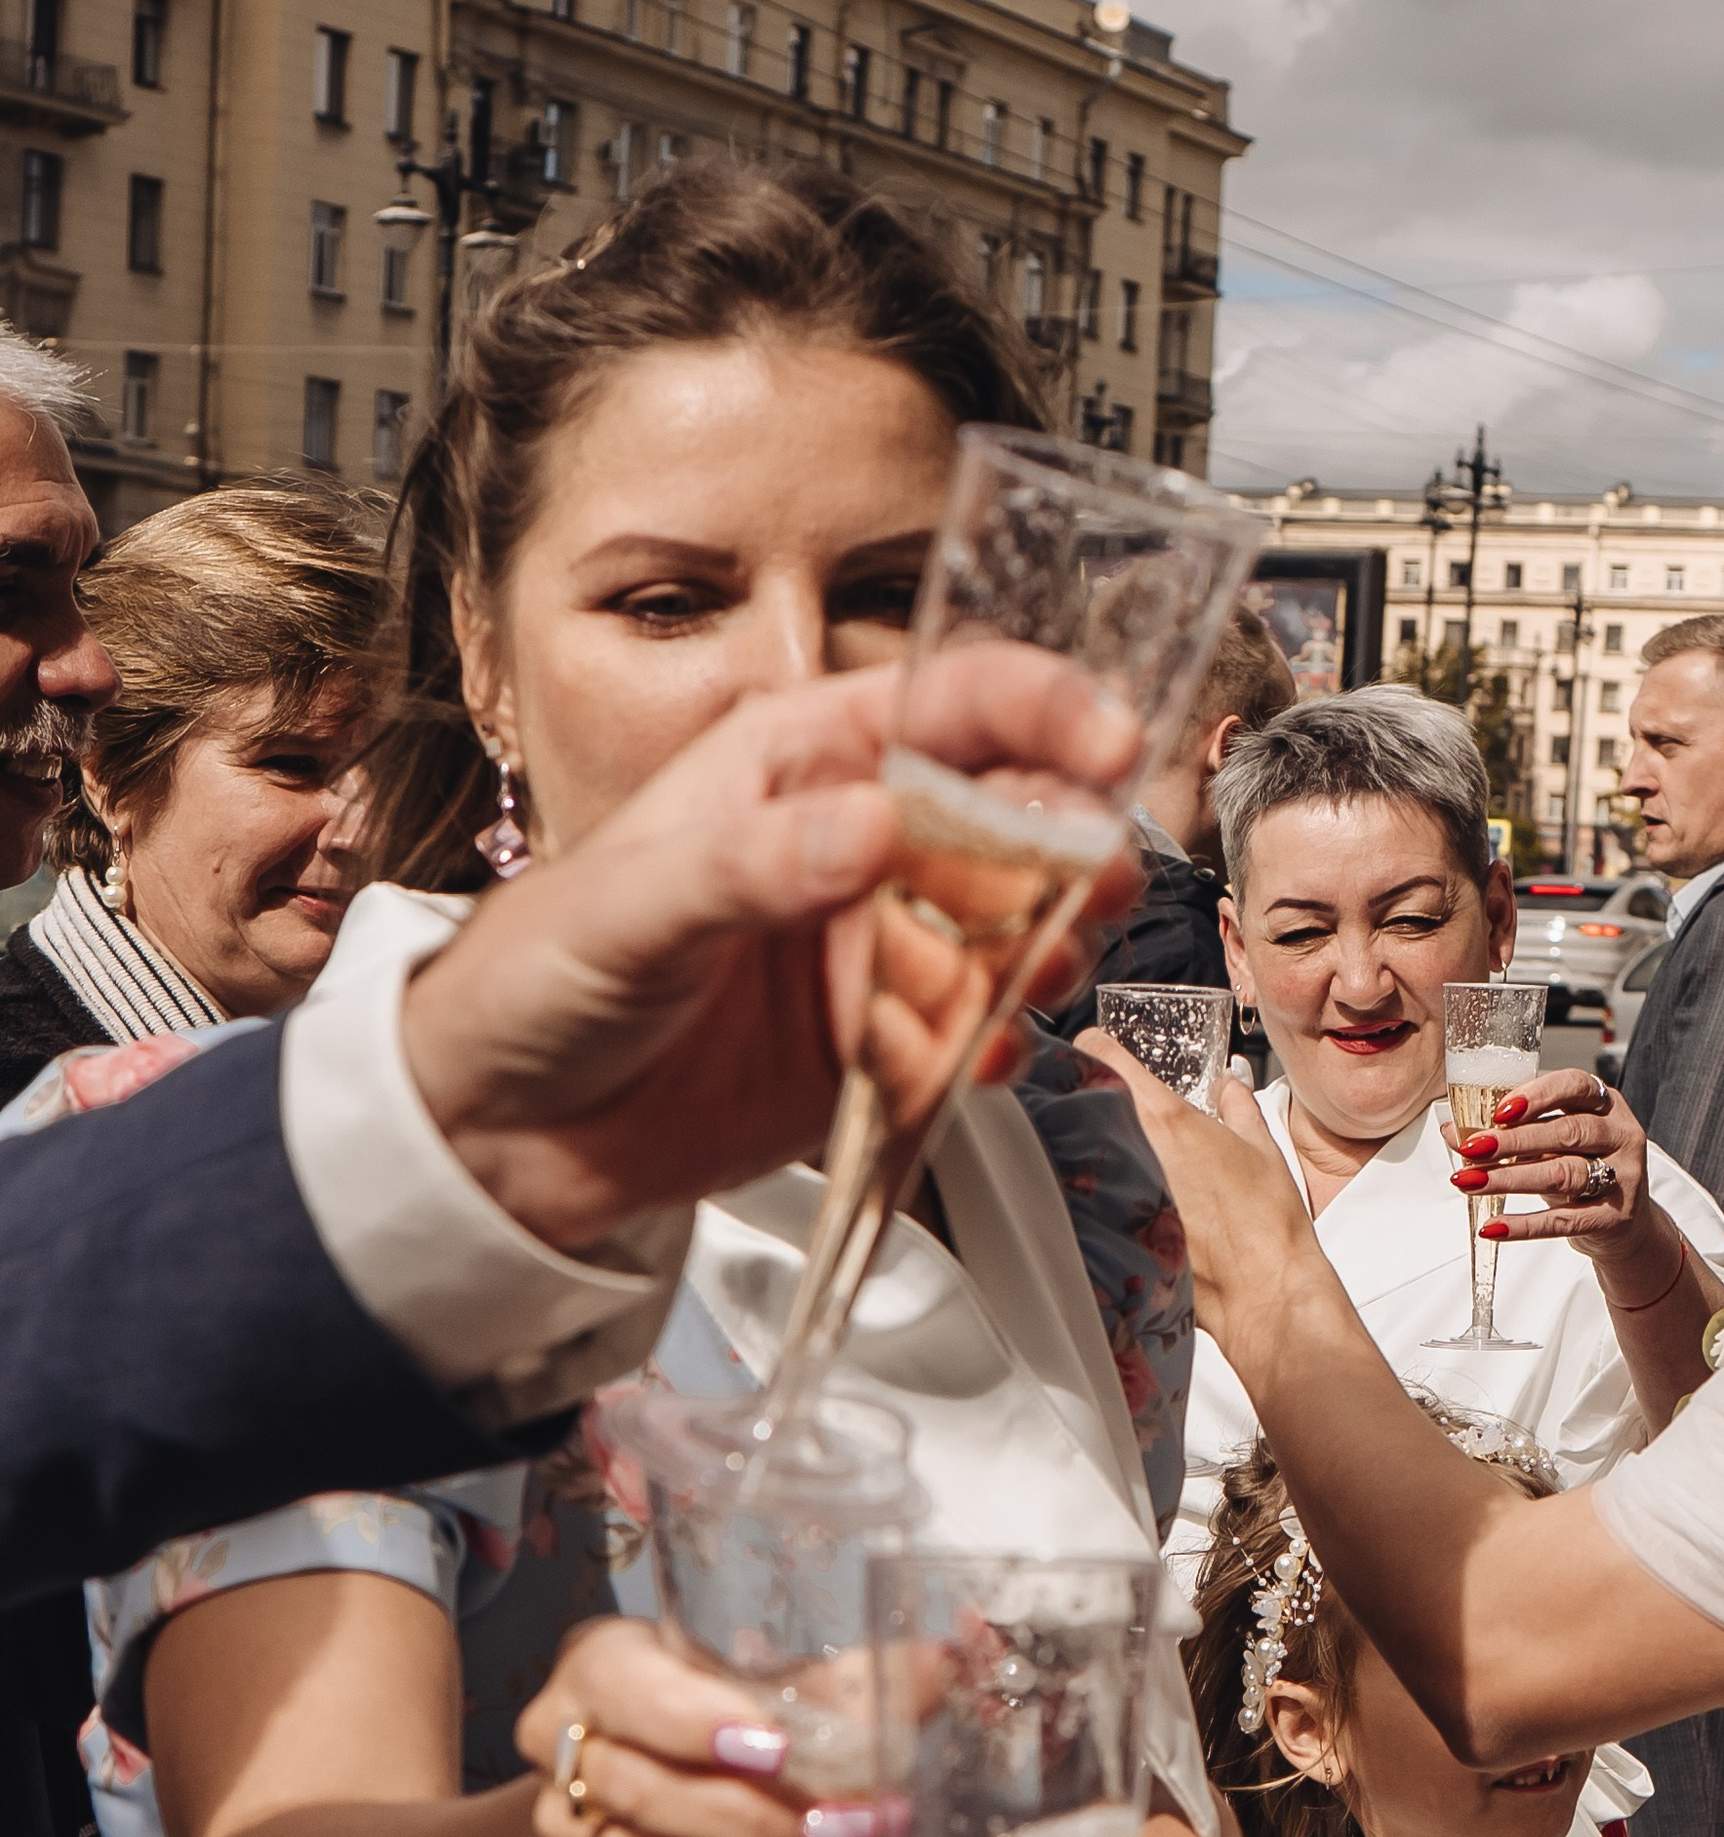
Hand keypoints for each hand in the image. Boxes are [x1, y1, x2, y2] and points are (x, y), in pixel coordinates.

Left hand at [404, 651, 1140, 1258]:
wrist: (501, 1134)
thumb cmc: (536, 978)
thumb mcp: (635, 904)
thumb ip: (755, 865)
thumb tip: (873, 826)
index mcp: (794, 762)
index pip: (946, 703)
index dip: (1041, 710)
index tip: (1108, 744)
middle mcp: (850, 841)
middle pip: (1007, 816)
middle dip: (1068, 846)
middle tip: (1098, 882)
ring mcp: (871, 946)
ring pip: (1007, 930)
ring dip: (1039, 952)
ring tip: (1030, 982)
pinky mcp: (878, 1043)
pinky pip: (969, 1036)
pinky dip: (985, 1049)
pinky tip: (964, 1064)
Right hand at [519, 1613, 893, 1836]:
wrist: (643, 1796)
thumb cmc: (720, 1713)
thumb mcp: (770, 1680)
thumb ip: (850, 1680)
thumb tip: (949, 1661)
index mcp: (599, 1670)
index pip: (629, 1695)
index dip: (697, 1725)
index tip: (782, 1750)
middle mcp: (565, 1754)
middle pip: (654, 1800)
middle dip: (770, 1824)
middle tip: (869, 1829)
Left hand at [1082, 1034, 1318, 1345]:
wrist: (1264, 1290)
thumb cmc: (1267, 1225)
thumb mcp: (1261, 1149)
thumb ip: (1238, 1107)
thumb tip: (1230, 1089)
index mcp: (1165, 1118)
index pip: (1096, 1053)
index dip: (1092, 1048)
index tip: (1097, 1055)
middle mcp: (1131, 1149)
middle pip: (1080, 1101)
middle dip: (1091, 1099)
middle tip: (1111, 1107)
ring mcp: (1114, 1193)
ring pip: (1079, 1150)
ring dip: (1092, 1147)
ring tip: (1118, 1157)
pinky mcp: (1110, 1232)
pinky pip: (1090, 1197)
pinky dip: (1098, 1192)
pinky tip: (1122, 1202)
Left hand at [1451, 1066, 1701, 1302]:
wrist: (1622, 1223)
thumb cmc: (1579, 1168)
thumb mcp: (1550, 1143)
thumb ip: (1509, 1132)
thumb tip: (1452, 1130)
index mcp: (1604, 1104)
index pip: (1575, 1086)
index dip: (1538, 1095)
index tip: (1500, 1111)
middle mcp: (1620, 1135)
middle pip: (1567, 1132)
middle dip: (1514, 1141)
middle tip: (1471, 1149)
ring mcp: (1623, 1177)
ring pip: (1564, 1173)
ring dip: (1511, 1179)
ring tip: (1470, 1182)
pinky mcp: (1616, 1218)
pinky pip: (1565, 1221)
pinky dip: (1525, 1225)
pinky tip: (1493, 1225)